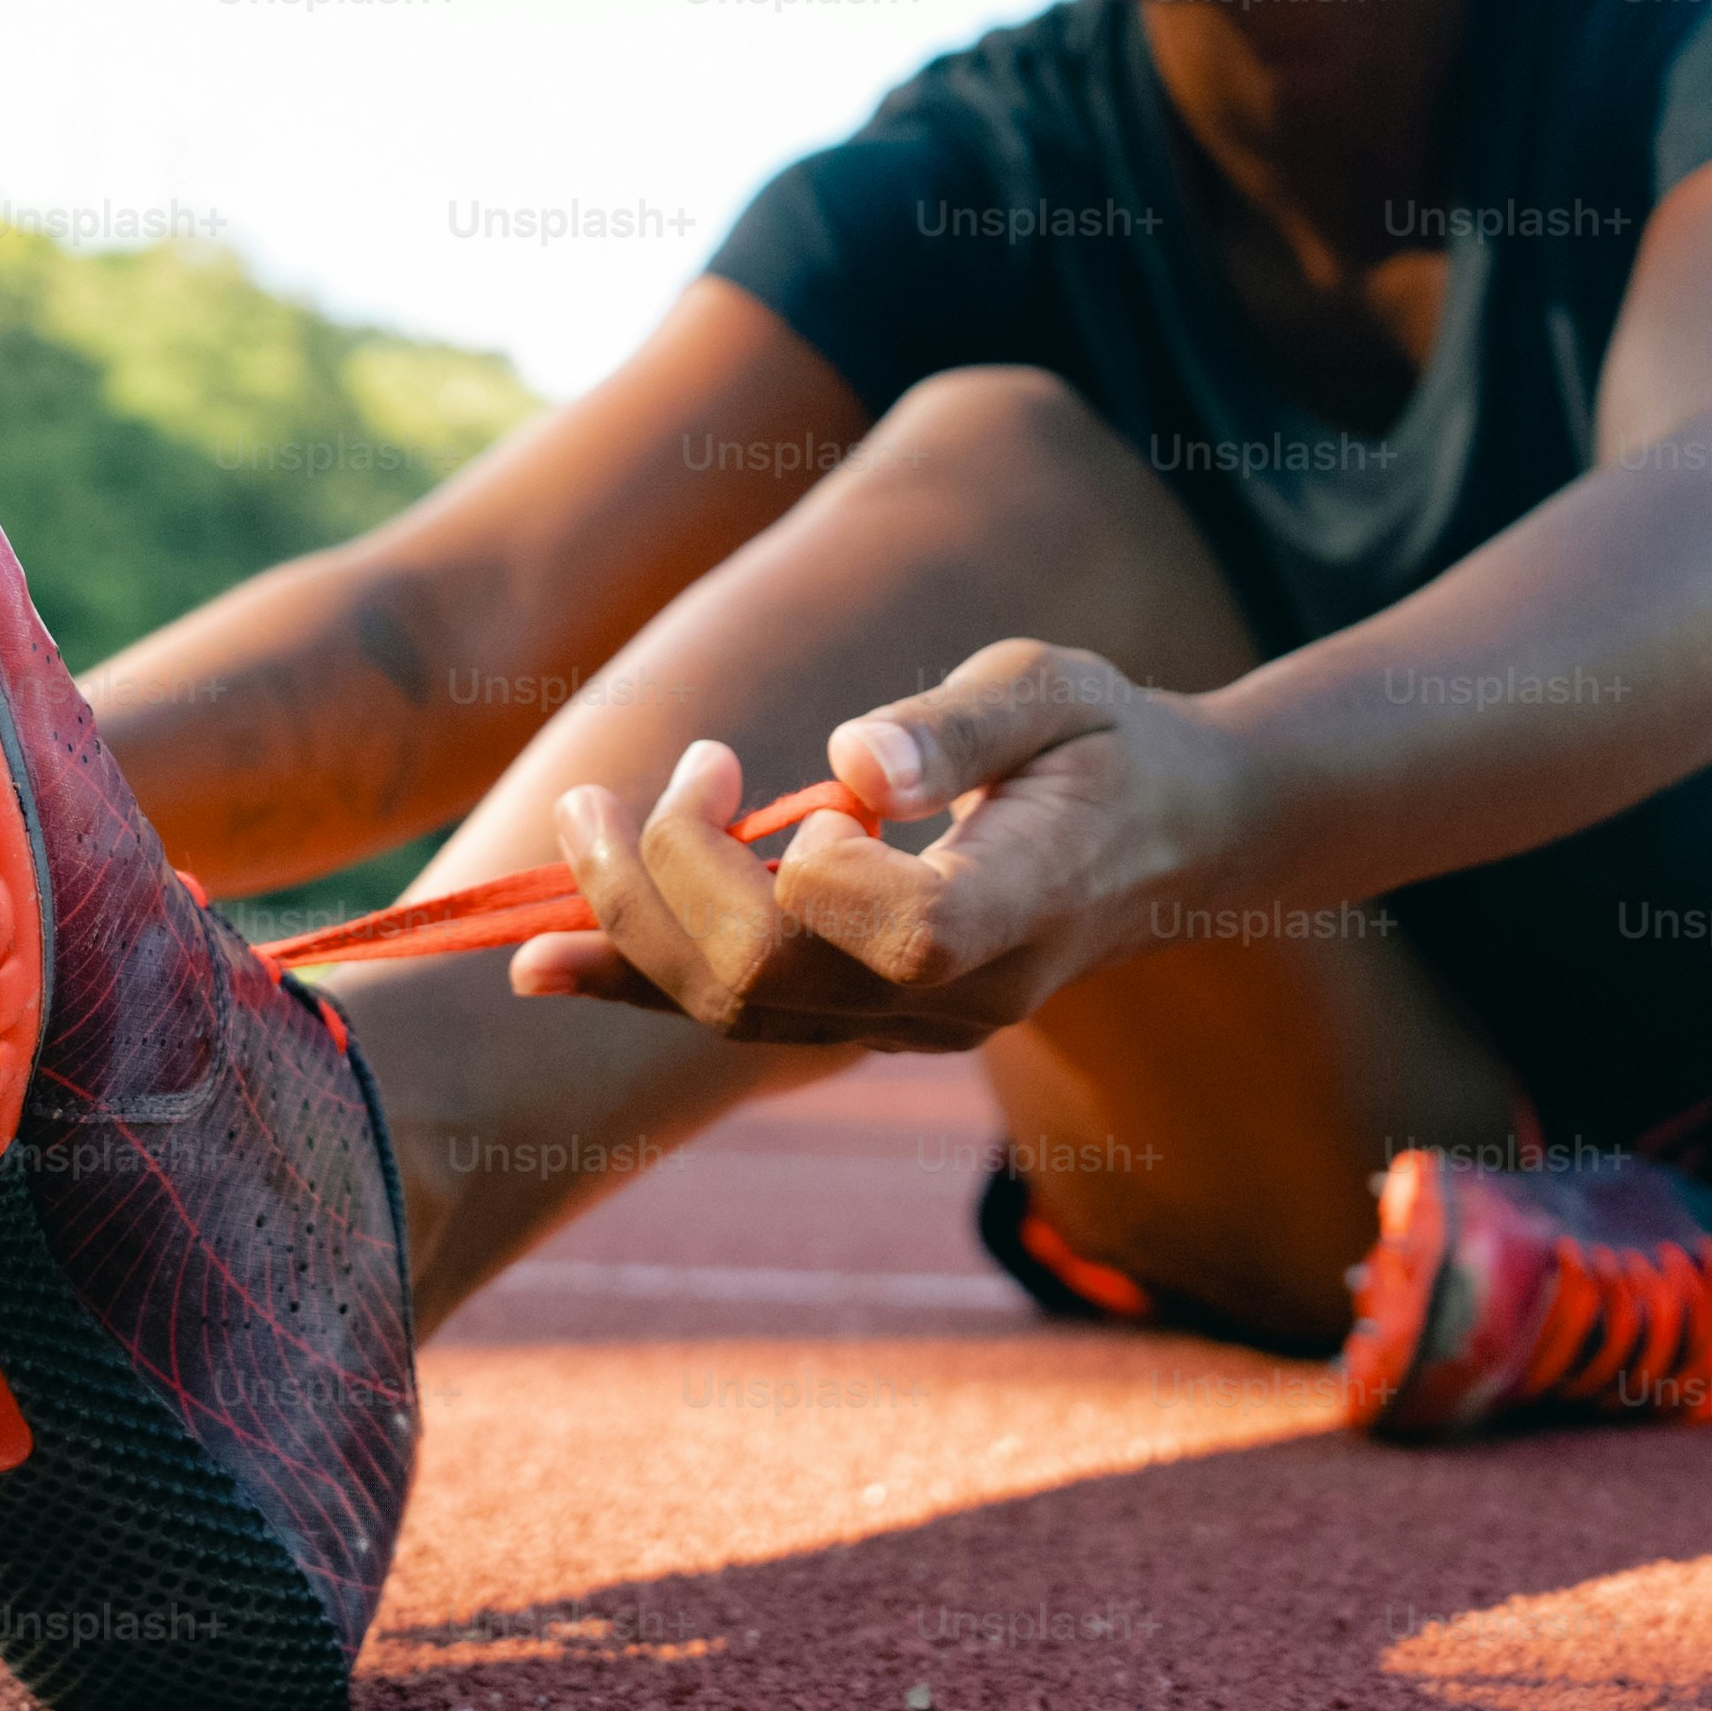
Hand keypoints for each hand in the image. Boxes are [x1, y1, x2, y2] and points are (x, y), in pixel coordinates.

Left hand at [508, 638, 1259, 1047]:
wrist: (1173, 838)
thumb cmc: (1110, 740)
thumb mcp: (1060, 688)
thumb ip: (963, 726)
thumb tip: (852, 759)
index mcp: (1027, 902)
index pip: (903, 931)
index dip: (822, 870)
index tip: (814, 786)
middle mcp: (963, 993)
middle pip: (777, 976)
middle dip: (678, 870)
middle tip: (678, 765)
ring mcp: (913, 1021)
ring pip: (738, 1009)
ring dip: (631, 918)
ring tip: (579, 818)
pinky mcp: (868, 1018)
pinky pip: (736, 1017)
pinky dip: (632, 981)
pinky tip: (539, 963)